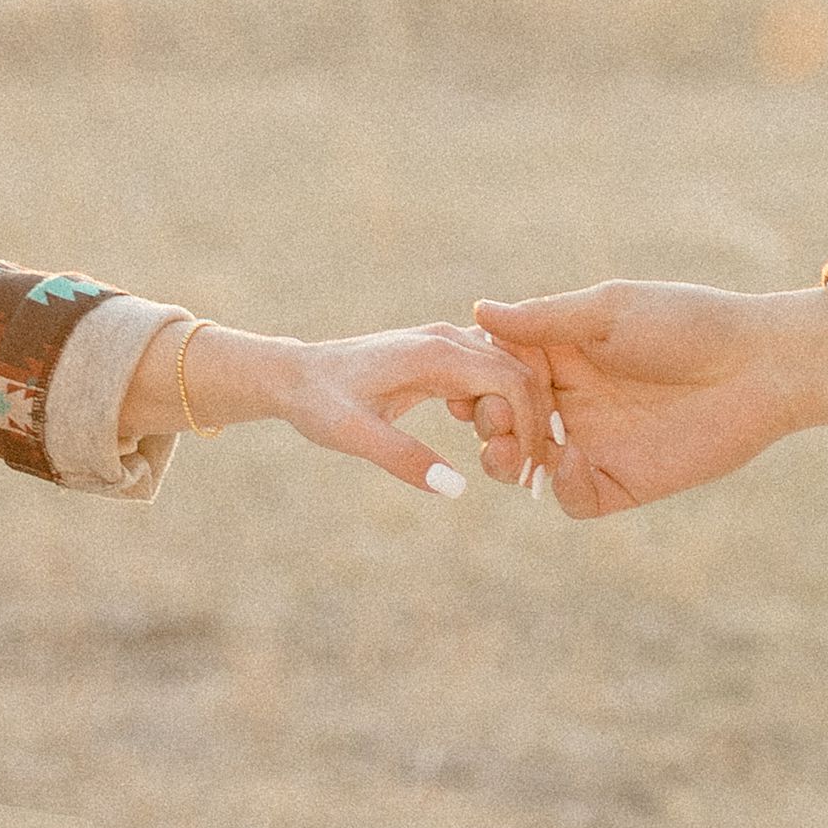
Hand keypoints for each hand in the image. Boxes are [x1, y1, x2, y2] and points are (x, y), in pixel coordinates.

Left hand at [122, 320, 552, 496]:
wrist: (295, 376)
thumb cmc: (319, 405)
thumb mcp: (352, 435)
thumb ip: (402, 458)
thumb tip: (456, 488)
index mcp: (435, 355)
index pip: (513, 382)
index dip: (530, 427)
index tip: (524, 470)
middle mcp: (447, 339)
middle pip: (522, 373)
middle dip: (533, 422)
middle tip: (522, 472)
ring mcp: (447, 342)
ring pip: (512, 370)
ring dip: (519, 412)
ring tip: (506, 458)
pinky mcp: (442, 354)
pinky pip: (492, 373)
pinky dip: (501, 404)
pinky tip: (485, 436)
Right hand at [465, 281, 827, 517]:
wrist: (761, 366)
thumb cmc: (688, 323)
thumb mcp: (609, 311)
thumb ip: (545, 319)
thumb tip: (477, 311)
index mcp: (561, 357)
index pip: (497, 373)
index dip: (474, 380)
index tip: (463, 382)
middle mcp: (570, 403)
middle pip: (502, 423)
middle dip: (485, 423)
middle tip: (489, 418)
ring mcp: (592, 444)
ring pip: (526, 466)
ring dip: (505, 460)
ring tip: (504, 450)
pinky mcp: (620, 482)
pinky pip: (573, 497)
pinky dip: (561, 486)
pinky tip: (570, 461)